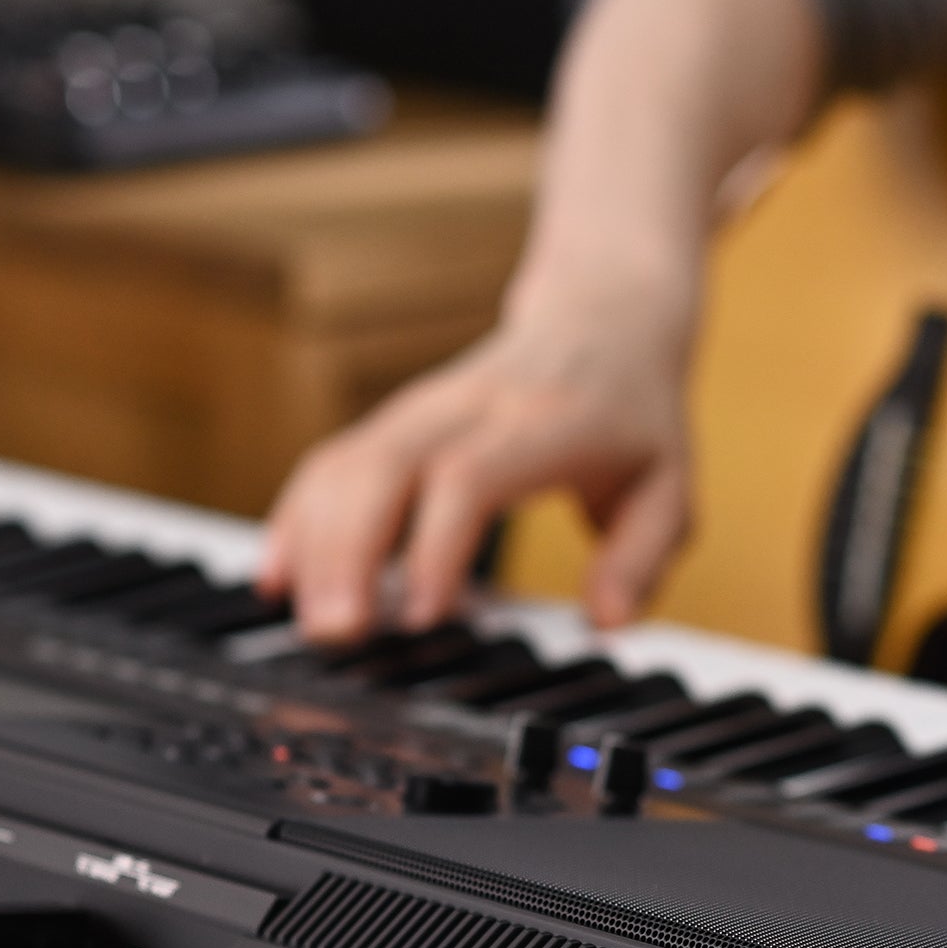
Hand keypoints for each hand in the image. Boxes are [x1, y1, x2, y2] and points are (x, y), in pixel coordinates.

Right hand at [254, 0, 824, 644]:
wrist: (606, 316)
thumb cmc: (635, 414)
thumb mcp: (669, 486)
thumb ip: (643, 557)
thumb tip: (607, 621)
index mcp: (544, 424)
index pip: (469, 476)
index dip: (437, 545)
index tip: (424, 615)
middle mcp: (472, 408)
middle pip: (385, 466)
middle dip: (349, 550)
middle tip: (338, 631)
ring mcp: (423, 410)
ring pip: (346, 462)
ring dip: (313, 540)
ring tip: (308, 619)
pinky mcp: (395, 422)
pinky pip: (330, 463)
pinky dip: (297, 517)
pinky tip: (276, 574)